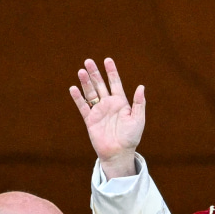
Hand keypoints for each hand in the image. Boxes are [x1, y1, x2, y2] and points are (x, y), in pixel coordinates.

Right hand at [69, 58, 145, 178]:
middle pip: (100, 84)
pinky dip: (78, 98)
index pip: (115, 83)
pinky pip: (83, 106)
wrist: (119, 153)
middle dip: (95, 73)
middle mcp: (108, 104)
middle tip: (88, 61)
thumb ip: (139, 103)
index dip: (111, 72)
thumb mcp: (138, 119)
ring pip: (90, 93)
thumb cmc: (131, 137)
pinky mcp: (90, 120)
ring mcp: (98, 111)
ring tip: (81, 71)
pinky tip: (73, 88)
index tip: (107, 60)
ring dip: (86, 82)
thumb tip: (141, 87)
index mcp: (121, 102)